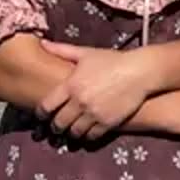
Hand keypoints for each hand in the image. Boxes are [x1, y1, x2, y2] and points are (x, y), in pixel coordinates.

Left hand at [36, 40, 156, 140]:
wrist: (139, 72)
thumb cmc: (111, 60)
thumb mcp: (85, 53)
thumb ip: (62, 50)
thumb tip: (42, 43)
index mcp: (71, 85)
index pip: (47, 106)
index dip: (41, 113)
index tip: (41, 115)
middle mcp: (80, 101)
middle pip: (58, 123)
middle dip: (55, 127)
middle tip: (55, 127)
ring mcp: (94, 114)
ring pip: (74, 133)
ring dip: (70, 133)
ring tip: (70, 131)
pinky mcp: (108, 123)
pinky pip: (91, 137)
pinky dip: (87, 137)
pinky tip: (87, 133)